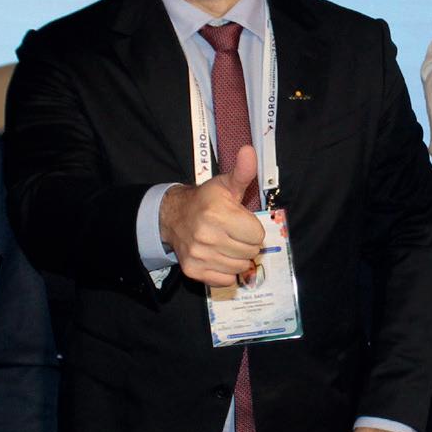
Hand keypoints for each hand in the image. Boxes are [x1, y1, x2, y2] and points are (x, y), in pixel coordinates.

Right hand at [158, 144, 265, 286]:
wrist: (174, 216)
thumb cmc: (207, 200)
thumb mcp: (226, 184)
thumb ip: (243, 172)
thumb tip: (250, 151)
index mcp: (218, 213)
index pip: (257, 235)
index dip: (252, 228)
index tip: (241, 222)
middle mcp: (207, 236)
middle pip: (250, 252)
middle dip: (246, 243)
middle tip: (234, 233)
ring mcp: (199, 255)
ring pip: (239, 267)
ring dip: (237, 257)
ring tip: (226, 243)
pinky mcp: (193, 270)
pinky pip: (225, 280)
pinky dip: (225, 271)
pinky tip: (218, 256)